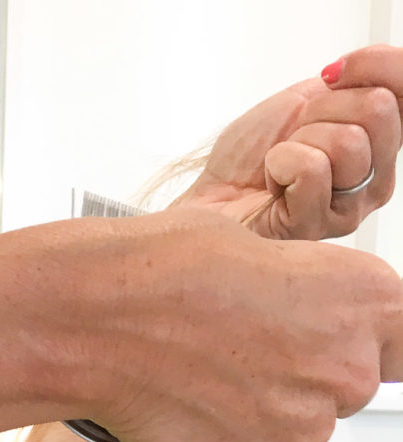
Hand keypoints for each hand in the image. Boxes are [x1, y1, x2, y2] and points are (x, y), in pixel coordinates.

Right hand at [61, 210, 402, 441]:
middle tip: (238, 357)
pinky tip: (189, 410)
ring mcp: (305, 427)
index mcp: (366, 299)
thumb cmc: (169, 273)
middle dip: (299, 380)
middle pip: (342, 392)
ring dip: (258, 416)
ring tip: (202, 380)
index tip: (328, 353)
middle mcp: (349, 368)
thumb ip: (306, 299)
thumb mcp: (265, 250)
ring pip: (294, 431)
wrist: (108, 320)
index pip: (400, 347)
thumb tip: (296, 324)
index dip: (353, 348)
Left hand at [175, 46, 402, 239]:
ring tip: (282, 162)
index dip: (376, 65)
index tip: (330, 74)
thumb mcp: (307, 99)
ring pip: (348, 142)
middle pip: (378, 110)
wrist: (211, 196)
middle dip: (323, 109)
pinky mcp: (318, 226)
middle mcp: (376, 178)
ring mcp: (351, 207)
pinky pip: (313, 170)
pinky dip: (280, 163)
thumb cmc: (251, 157)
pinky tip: (272, 184)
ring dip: (299, 140)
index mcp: (381, 143)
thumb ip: (353, 84)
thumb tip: (373, 65)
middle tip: (295, 134)